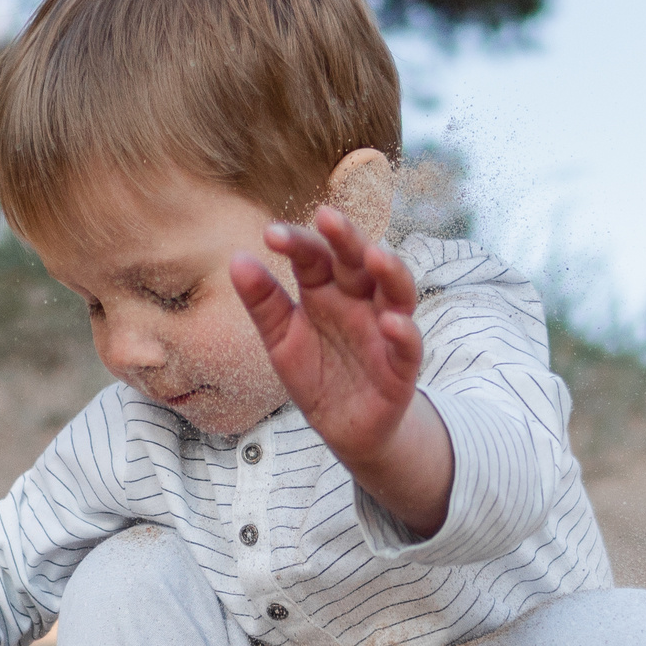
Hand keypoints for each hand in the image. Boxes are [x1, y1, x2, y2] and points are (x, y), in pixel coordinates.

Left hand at [228, 205, 451, 537]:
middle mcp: (360, 301)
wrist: (346, 428)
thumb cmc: (316, 375)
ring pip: (396, 291)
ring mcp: (385, 330)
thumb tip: (237, 259)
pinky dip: (404, 332)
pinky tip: (392, 322)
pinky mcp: (402, 366)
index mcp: (326, 291)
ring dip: (390, 271)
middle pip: (358, 261)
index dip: (297, 243)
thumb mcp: (280, 340)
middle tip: (327, 216)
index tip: (270, 234)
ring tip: (374, 255)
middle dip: (346, 238)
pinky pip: (409, 345)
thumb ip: (263, 303)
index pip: (314, 257)